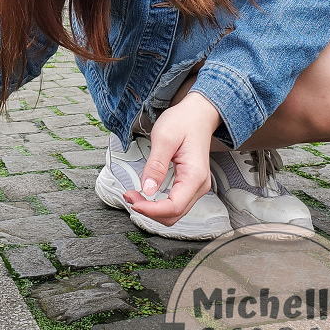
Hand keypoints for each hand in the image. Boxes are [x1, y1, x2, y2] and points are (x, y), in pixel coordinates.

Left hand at [123, 92, 220, 225]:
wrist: (198, 114)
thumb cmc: (183, 122)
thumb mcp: (164, 138)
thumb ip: (156, 165)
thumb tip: (147, 189)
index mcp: (195, 175)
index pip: (174, 206)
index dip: (151, 210)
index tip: (133, 201)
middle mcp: (199, 185)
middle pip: (174, 214)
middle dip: (149, 211)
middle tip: (129, 196)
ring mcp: (196, 187)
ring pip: (174, 213)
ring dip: (153, 210)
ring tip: (135, 196)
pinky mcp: (190, 185)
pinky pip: (175, 204)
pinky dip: (158, 205)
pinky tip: (145, 195)